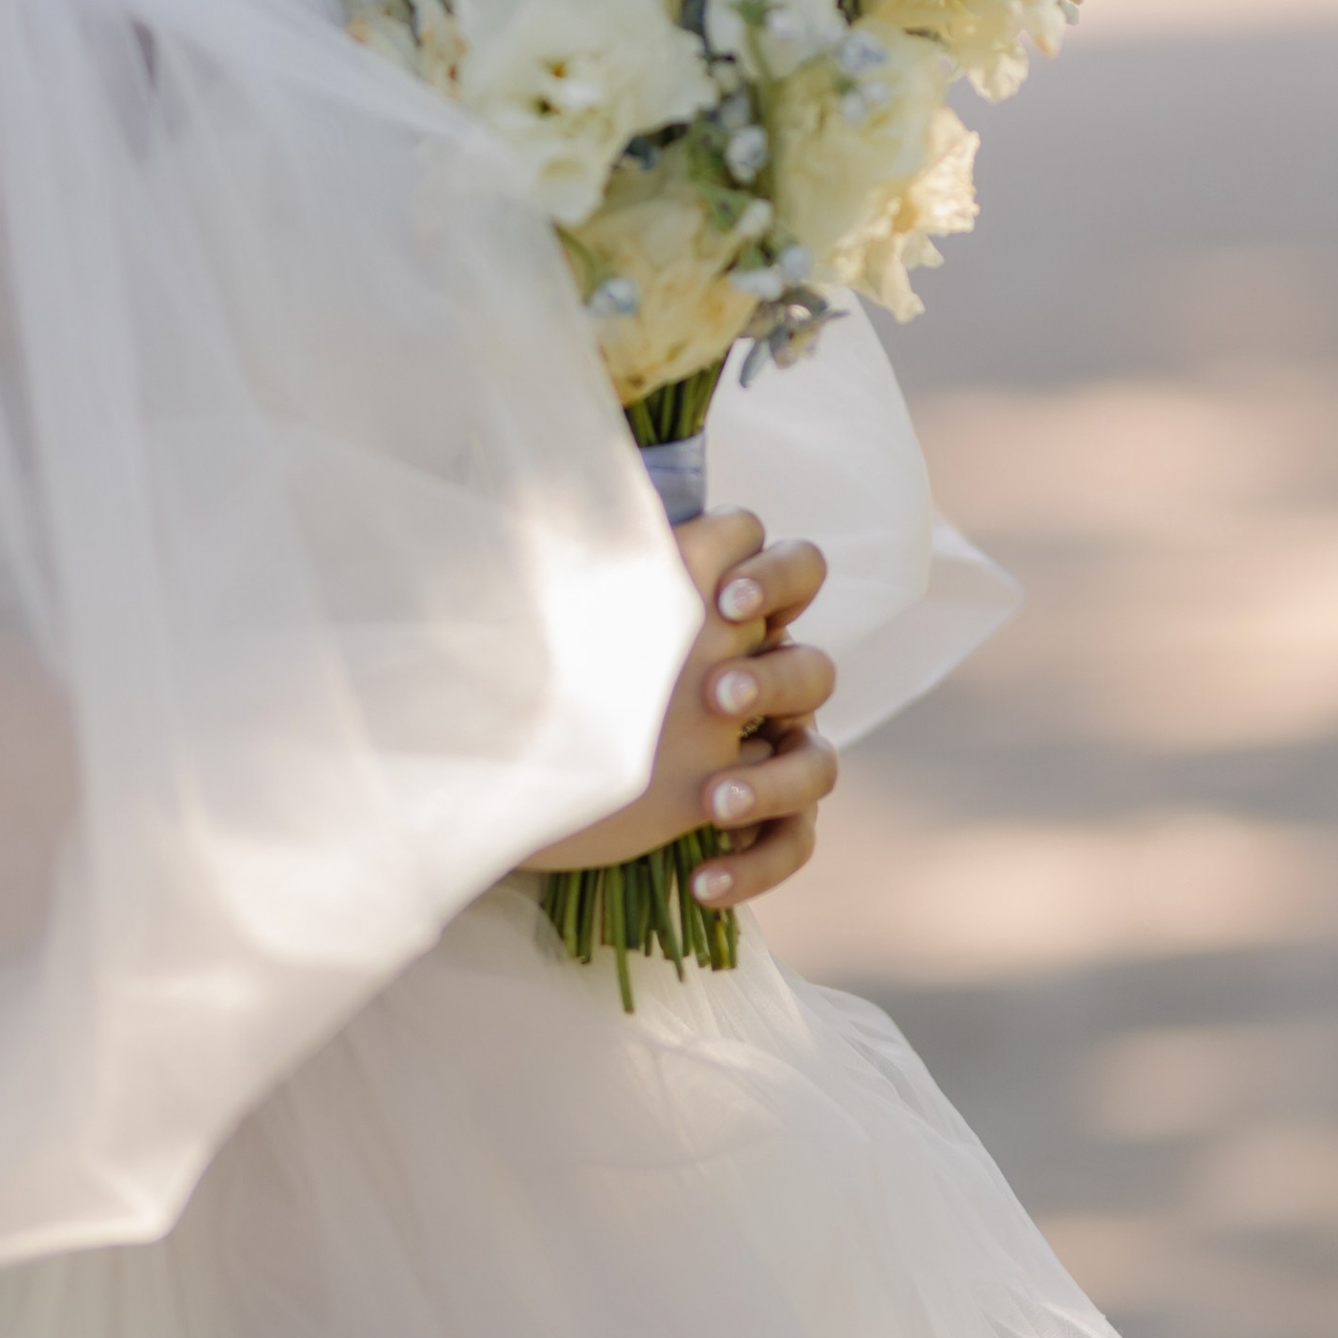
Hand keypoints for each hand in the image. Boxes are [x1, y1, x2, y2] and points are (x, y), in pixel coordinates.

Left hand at [525, 507, 837, 910]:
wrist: (518, 761)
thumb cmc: (551, 659)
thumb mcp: (565, 594)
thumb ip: (596, 535)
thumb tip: (588, 455)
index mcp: (737, 613)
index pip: (796, 570)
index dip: (775, 579)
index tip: (723, 602)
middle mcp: (767, 679)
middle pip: (815, 668)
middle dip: (770, 682)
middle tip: (713, 700)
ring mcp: (772, 752)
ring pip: (819, 763)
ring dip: (773, 780)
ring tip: (712, 801)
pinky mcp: (758, 821)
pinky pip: (793, 845)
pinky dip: (756, 866)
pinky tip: (701, 882)